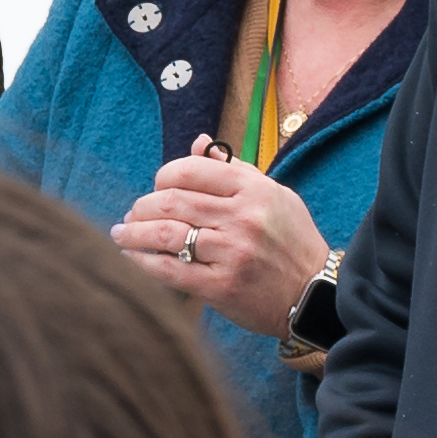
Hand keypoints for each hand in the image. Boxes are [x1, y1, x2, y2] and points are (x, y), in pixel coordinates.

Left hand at [111, 140, 331, 342]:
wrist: (315, 295)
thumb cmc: (291, 242)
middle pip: (170, 201)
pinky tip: (131, 258)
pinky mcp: (221, 285)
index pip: (190, 170)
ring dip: (132, 233)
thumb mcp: (274, 195)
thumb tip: (198, 142)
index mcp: (253, 190)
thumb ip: (234, 169)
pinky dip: (142, 262)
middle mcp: (242, 217)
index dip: (163, 177)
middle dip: (141, 207)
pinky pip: (169, 270)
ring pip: (164, 233)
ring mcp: (231, 252)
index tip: (156, 188)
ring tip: (121, 234)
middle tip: (131, 214)